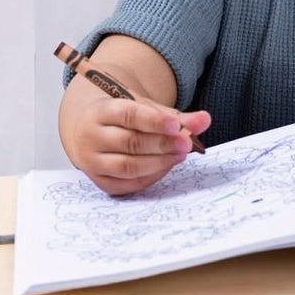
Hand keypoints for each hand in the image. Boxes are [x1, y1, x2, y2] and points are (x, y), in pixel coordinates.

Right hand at [60, 92, 210, 195]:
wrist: (93, 133)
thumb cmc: (124, 120)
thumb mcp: (146, 110)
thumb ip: (175, 117)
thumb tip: (204, 120)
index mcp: (100, 112)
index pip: (128, 115)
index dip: (153, 121)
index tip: (176, 125)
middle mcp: (90, 137)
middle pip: (129, 142)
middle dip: (161, 144)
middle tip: (186, 143)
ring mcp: (92, 162)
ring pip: (128, 166)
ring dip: (159, 162)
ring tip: (180, 154)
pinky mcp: (100, 182)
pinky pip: (128, 184)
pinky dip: (151, 176)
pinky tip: (166, 166)